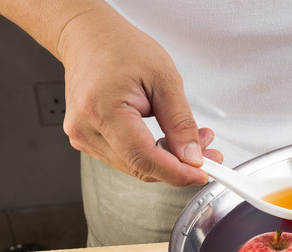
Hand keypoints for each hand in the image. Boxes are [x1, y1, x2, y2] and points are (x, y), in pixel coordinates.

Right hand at [58, 7, 219, 185]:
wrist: (89, 37)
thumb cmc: (120, 48)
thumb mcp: (165, 79)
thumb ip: (180, 123)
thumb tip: (191, 156)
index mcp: (102, 109)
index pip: (143, 158)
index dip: (177, 172)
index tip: (202, 174)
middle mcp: (86, 129)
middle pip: (141, 167)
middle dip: (179, 165)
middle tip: (208, 152)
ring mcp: (83, 137)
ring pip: (136, 167)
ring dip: (168, 161)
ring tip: (192, 140)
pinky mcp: (89, 140)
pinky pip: (127, 159)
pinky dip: (153, 155)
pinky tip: (168, 140)